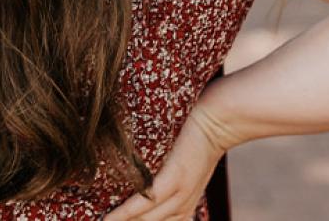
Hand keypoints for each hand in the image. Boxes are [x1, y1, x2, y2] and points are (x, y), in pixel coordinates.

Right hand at [103, 103, 230, 219]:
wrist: (220, 118)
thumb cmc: (200, 131)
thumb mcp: (186, 159)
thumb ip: (168, 169)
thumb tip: (139, 164)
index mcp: (185, 204)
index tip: (110, 220)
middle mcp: (182, 204)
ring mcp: (179, 193)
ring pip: (144, 220)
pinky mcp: (174, 179)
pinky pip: (145, 201)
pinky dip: (125, 212)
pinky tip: (108, 219)